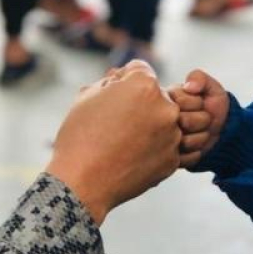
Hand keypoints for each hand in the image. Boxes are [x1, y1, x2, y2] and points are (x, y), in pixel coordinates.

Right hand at [48, 61, 182, 224]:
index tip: (113, 96)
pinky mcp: (173, 161)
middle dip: (142, 104)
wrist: (82, 183)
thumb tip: (121, 78)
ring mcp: (172, 136)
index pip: (141, 71)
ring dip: (151, 127)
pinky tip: (131, 156)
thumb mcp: (87, 96)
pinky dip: (153, 150)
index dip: (123, 81)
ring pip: (165, 122)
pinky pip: (166, 148)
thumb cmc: (79, 138)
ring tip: (125, 141)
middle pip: (157, 96)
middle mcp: (166, 108)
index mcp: (145, 86)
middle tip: (120, 121)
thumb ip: (111, 81)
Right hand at [169, 70, 230, 167]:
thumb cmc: (212, 105)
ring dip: (199, 137)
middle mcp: (158, 119)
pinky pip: (183, 158)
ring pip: (183, 141)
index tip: (200, 102)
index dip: (195, 103)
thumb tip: (189, 86)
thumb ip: (199, 78)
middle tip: (202, 119)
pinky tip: (195, 146)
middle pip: (183, 121)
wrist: (220, 132)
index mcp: (163, 99)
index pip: (179, 101)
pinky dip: (194, 153)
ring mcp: (161, 141)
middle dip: (199, 120)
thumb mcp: (210, 87)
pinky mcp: (167, 159)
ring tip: (199, 131)